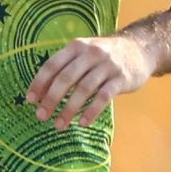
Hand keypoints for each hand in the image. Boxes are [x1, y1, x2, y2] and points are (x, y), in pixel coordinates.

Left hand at [24, 35, 155, 129]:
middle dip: (51, 99)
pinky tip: (82, 123)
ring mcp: (108, 66)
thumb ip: (65, 66)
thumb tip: (40, 91)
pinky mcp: (122, 79)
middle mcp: (91, 53)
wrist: (140, 49)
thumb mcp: (83, 52)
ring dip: (69, 109)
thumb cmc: (103, 56)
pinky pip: (104, 97)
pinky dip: (92, 111)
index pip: (52, 65)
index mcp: (76, 46)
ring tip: (59, 125)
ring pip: (84, 89)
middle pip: (66, 78)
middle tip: (41, 116)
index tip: (30, 100)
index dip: (39, 83)